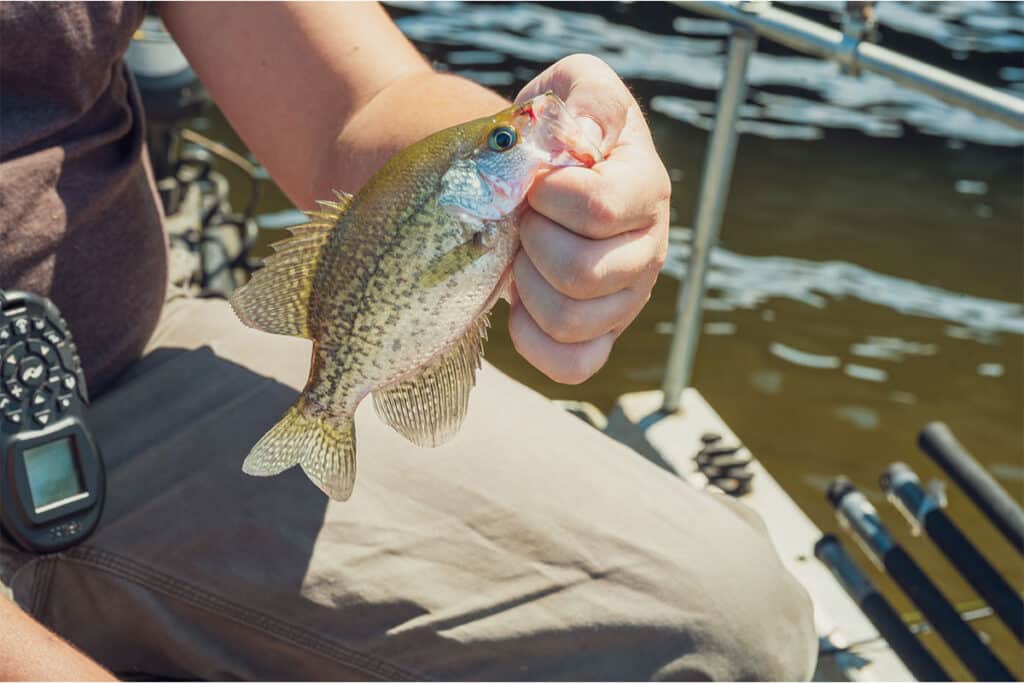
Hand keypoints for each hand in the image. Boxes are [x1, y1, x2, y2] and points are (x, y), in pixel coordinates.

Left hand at [510, 54, 670, 383]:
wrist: (534, 173)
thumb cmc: (553, 129)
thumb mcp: (572, 86)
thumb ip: (589, 98)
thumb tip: (587, 138)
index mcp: (645, 187)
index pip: (597, 209)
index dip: (546, 198)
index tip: (533, 181)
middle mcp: (648, 248)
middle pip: (582, 273)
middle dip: (532, 244)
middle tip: (524, 222)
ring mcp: (627, 299)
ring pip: (572, 321)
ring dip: (527, 288)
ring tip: (522, 256)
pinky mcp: (602, 336)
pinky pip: (572, 366)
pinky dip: (533, 340)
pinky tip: (521, 304)